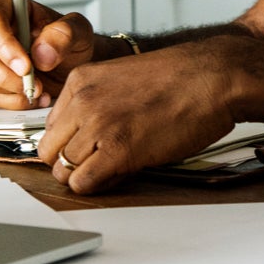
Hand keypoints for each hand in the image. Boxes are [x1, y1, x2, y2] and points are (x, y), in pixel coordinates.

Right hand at [0, 0, 97, 108]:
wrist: (69, 66)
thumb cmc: (69, 42)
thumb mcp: (79, 31)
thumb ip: (65, 34)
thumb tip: (41, 53)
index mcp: (6, 4)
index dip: (4, 44)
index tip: (25, 66)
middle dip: (4, 74)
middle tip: (34, 85)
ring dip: (4, 89)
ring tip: (36, 90)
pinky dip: (7, 101)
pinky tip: (29, 98)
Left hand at [38, 36, 246, 193]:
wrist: (214, 77)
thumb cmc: (180, 79)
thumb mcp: (123, 79)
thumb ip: (96, 102)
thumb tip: (81, 137)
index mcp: (81, 80)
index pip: (51, 126)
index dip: (72, 141)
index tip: (93, 145)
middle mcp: (83, 101)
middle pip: (49, 150)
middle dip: (71, 162)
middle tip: (100, 162)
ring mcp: (98, 125)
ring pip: (63, 170)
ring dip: (87, 175)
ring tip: (117, 165)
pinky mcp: (118, 150)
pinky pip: (84, 183)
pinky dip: (98, 186)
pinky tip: (122, 173)